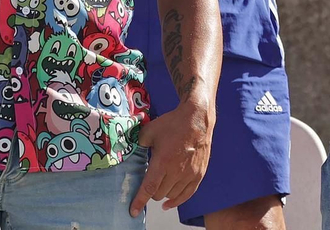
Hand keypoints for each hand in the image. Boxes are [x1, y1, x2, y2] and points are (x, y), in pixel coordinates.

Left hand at [129, 100, 213, 216]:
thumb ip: (138, 143)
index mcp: (162, 162)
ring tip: (160, 185)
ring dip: (163, 193)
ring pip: (171, 195)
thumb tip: (131, 150)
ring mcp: (189, 174)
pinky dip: (177, 201)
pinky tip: (169, 204)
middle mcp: (176, 171)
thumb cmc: (173, 124)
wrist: (197, 119)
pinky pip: (187, 195)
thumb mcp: (149, 131)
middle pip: (159, 194)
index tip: (133, 211)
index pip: (149, 188)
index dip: (140, 201)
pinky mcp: (198, 174)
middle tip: (150, 181)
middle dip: (152, 191)